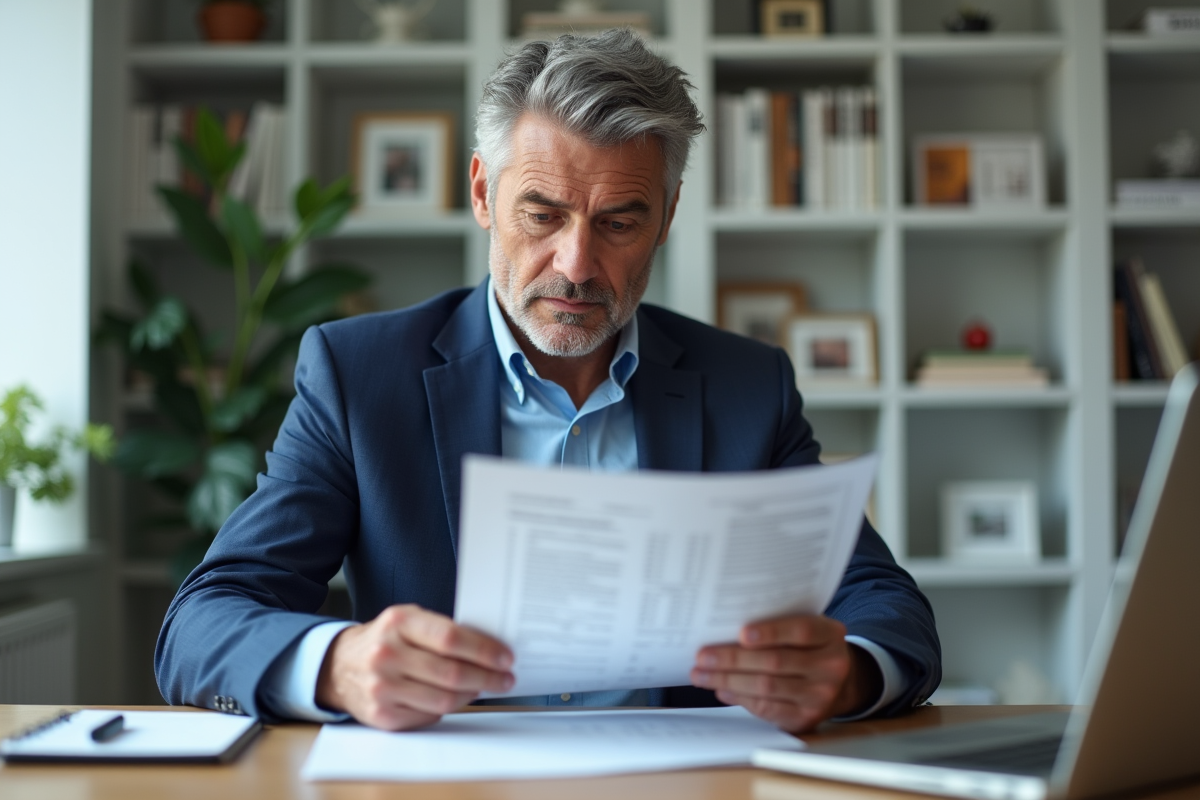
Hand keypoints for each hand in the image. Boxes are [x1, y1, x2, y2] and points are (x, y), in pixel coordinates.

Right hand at [315, 604, 514, 730]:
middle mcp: (387, 654)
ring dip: (472, 695)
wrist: (338, 666)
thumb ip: (442, 630)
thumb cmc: (385, 640)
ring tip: (485, 688)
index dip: (484, 650)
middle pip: (451, 672)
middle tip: (505, 678)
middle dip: (487, 677)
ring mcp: (382, 687)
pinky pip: (429, 716)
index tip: (505, 657)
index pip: (450, 638)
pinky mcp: (381, 715)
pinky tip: (457, 699)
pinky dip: (448, 709)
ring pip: (443, 699)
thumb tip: (489, 649)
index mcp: (398, 622)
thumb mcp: (407, 621)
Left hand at [689, 614, 881, 732]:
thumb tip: (725, 631)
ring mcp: (821, 695)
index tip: (741, 633)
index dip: (771, 632)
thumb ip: (775, 626)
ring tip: (701, 674)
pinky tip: (722, 690)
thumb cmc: (808, 648)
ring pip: (767, 687)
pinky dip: (740, 699)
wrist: (838, 683)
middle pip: (776, 661)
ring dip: (728, 681)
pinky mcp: (807, 718)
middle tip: (703, 656)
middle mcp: (831, 666)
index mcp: (830, 635)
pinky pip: (768, 708)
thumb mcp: (802, 630)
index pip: (801, 631)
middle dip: (733, 659)